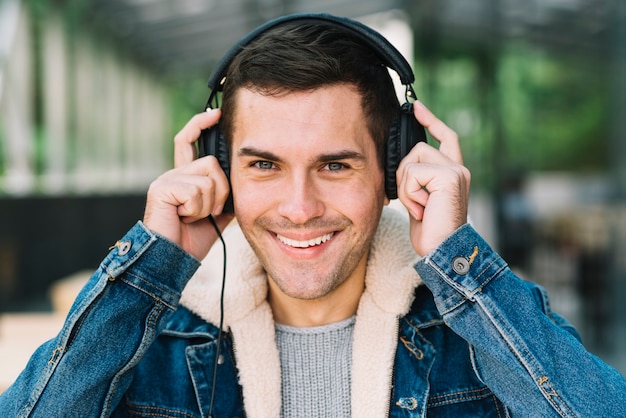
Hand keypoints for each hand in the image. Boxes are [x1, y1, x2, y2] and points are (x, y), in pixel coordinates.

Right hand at [143, 109, 233, 259]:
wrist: (174, 259)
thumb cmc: (193, 239)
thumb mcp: (217, 212)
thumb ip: (225, 193)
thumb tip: (241, 178)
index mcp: (184, 177)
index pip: (189, 141)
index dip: (201, 124)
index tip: (217, 114)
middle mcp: (173, 174)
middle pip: (211, 163)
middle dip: (221, 189)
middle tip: (211, 211)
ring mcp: (166, 180)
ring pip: (208, 177)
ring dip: (209, 203)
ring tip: (194, 217)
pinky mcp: (162, 189)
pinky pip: (196, 191)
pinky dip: (198, 209)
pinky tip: (185, 219)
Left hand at [396, 101, 470, 255]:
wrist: (443, 250)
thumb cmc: (431, 231)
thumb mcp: (421, 200)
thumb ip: (417, 179)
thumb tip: (403, 164)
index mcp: (453, 172)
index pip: (446, 137)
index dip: (431, 121)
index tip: (417, 108)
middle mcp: (458, 169)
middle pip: (418, 148)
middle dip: (404, 174)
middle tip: (413, 201)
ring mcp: (455, 171)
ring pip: (413, 159)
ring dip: (406, 185)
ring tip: (419, 207)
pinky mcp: (449, 176)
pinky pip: (413, 173)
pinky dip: (409, 193)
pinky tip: (421, 209)